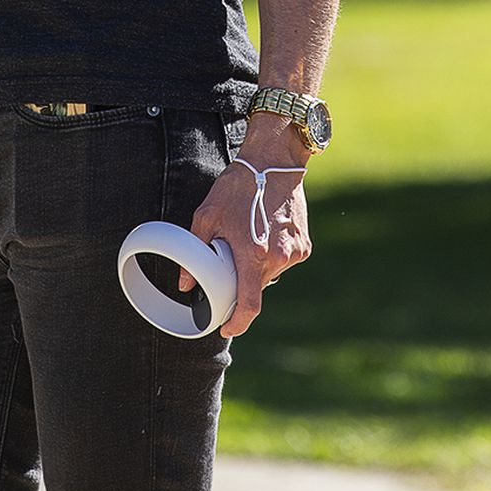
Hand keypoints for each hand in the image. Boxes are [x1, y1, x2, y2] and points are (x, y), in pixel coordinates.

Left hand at [177, 130, 311, 336]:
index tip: (227, 328)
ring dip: (257, 267)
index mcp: (253, 254)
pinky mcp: (304, 245)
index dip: (238, 322)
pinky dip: (272, 256)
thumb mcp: (206, 216)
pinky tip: (265, 231)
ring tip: (249, 237)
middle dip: (242, 282)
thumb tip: (186, 284)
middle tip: (232, 259)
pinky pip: (283, 262)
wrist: (275, 162)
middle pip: (257, 288)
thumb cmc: (238, 186)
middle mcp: (278, 257)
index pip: (249, 304)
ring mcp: (294, 252)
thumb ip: (195, 254)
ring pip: (270, 275)